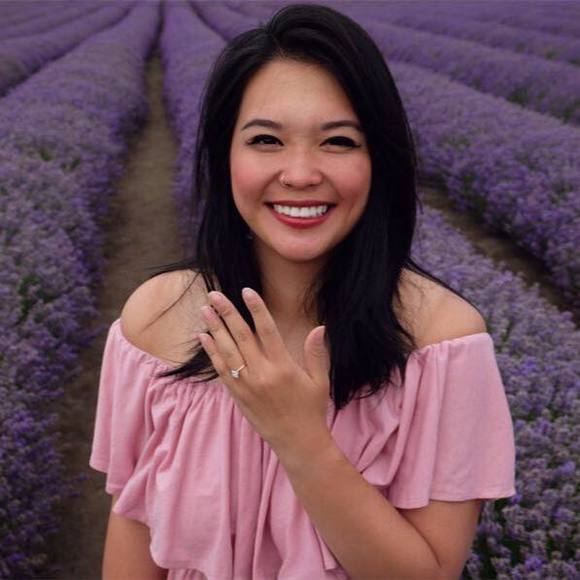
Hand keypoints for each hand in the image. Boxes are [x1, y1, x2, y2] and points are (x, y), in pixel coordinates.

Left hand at [197, 287, 331, 454]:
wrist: (297, 443)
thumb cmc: (311, 410)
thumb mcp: (320, 381)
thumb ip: (316, 353)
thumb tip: (320, 328)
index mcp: (283, 366)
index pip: (267, 330)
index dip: (256, 308)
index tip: (246, 291)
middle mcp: (262, 373)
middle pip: (240, 336)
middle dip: (226, 312)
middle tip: (214, 294)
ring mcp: (247, 385)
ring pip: (226, 351)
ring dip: (214, 328)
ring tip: (204, 310)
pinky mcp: (238, 396)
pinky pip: (221, 370)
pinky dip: (211, 352)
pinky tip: (204, 337)